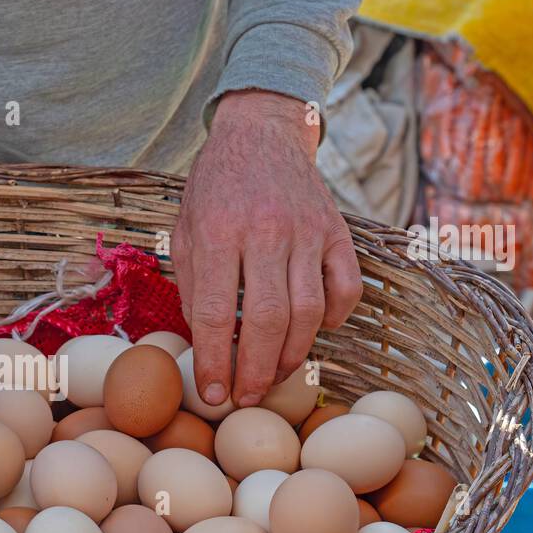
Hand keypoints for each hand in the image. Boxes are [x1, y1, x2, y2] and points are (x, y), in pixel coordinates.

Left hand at [172, 90, 361, 407]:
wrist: (260, 133)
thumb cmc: (214, 191)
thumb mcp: (185, 232)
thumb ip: (192, 287)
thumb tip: (208, 345)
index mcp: (218, 233)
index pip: (215, 313)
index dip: (214, 362)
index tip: (213, 395)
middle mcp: (265, 231)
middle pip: (266, 320)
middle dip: (256, 370)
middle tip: (247, 399)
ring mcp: (308, 231)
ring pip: (309, 311)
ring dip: (292, 355)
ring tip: (274, 377)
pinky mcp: (338, 231)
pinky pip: (346, 288)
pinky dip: (334, 319)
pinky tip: (313, 333)